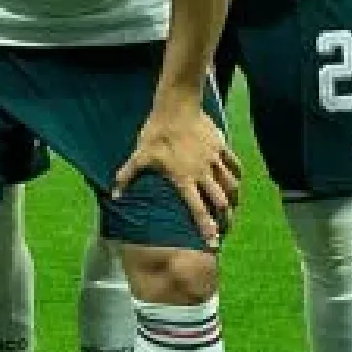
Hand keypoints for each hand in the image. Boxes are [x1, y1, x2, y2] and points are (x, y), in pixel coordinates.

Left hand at [115, 100, 240, 245]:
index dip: (206, 228)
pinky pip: (234, 165)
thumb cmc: (156, 133)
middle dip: (225, 217)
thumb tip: (114, 195)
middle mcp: (203, 173)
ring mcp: (214, 160)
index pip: (197, 209)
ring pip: (231, 185)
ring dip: (233, 198)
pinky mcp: (221, 147)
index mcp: (184, 179)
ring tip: (231, 208)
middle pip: (220, 201)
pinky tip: (235, 180)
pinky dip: (236, 175)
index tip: (213, 244)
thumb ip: (127, 176)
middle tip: (225, 227)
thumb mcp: (139, 155)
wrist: (177, 107)